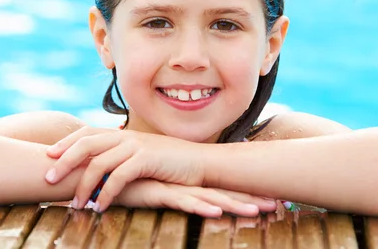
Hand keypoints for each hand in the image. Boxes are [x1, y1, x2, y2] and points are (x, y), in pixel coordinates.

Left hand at [45, 127, 204, 211]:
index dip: (66, 143)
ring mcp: (136, 146)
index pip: (87, 132)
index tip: (47, 155)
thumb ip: (121, 155)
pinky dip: (106, 193)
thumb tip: (100, 166)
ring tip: (75, 204)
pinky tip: (100, 207)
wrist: (199, 160)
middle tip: (47, 179)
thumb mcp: (141, 153)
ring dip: (84, 185)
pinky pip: (118, 177)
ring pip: (99, 163)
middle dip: (64, 161)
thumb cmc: (169, 162)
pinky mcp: (146, 160)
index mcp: (122, 133)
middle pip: (86, 144)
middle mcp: (126, 136)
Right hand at [111, 179, 277, 217]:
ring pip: (210, 197)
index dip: (242, 194)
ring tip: (260, 210)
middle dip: (250, 198)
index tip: (266, 199)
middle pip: (223, 192)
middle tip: (279, 204)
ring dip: (235, 204)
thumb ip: (166, 191)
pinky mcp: (157, 191)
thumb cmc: (125, 180)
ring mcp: (172, 186)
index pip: (220, 189)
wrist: (99, 167)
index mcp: (186, 183)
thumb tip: (181, 195)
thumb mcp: (151, 188)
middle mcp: (184, 183)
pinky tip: (216, 210)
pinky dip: (200, 206)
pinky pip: (182, 201)